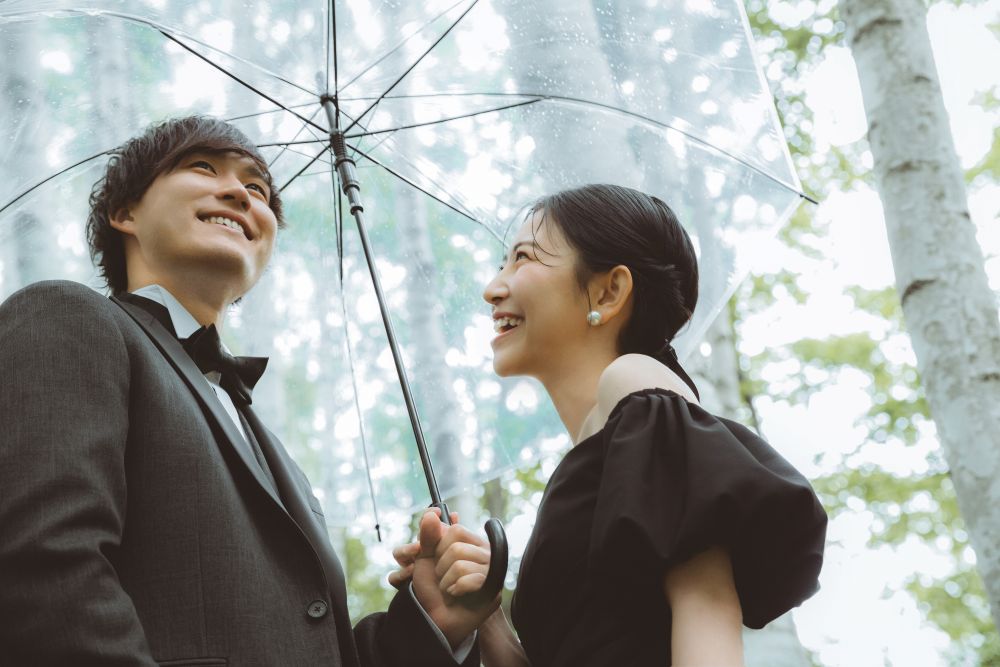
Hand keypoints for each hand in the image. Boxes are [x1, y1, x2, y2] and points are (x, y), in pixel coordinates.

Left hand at [401, 509, 501, 648]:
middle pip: (456, 548)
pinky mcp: (492, 590)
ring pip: (460, 565)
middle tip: (443, 578)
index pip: (455, 530)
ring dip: (446, 581)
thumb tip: (431, 514)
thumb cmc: (433, 588)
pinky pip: (468, 580)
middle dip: (440, 567)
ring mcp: (490, 572)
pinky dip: (455, 590)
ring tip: (449, 589)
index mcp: (471, 543)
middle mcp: (485, 554)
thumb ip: (427, 536)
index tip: (437, 558)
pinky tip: (457, 595)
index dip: (439, 546)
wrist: (438, 619)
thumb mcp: (425, 559)